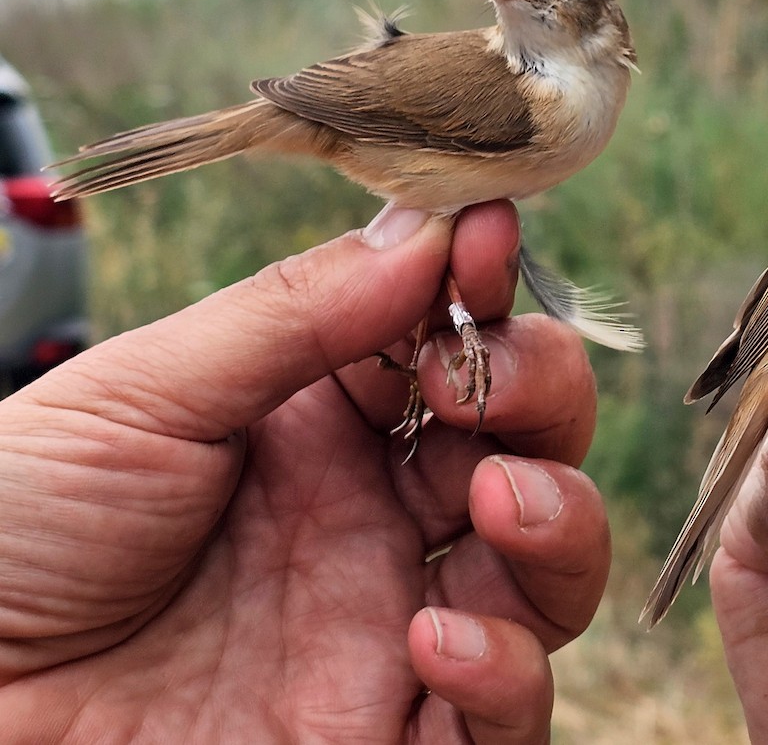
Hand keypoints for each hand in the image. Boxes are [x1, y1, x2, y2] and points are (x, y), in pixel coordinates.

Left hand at [0, 201, 608, 743]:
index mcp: (320, 425)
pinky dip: (506, 670)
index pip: (448, 342)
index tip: (487, 235)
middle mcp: (375, 517)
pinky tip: (434, 637)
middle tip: (480, 381)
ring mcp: (392, 625)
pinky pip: (504, 717)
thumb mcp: (138, 398)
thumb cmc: (12, 538)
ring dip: (559, 518)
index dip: (483, 287)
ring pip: (550, 567)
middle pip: (528, 441)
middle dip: (538, 390)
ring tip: (496, 501)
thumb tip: (423, 227)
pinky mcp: (392, 737)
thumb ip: (289, 318)